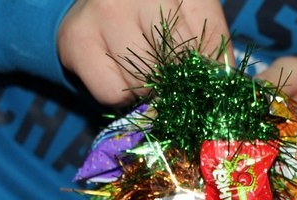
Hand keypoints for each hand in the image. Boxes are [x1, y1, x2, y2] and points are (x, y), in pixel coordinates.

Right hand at [57, 0, 231, 105]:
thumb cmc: (155, 8)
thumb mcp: (192, 13)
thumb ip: (212, 43)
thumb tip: (221, 82)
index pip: (199, 43)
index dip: (204, 71)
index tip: (204, 82)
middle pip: (170, 67)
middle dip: (174, 81)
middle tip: (167, 73)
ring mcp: (100, 14)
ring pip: (141, 83)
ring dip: (147, 89)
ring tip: (142, 67)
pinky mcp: (75, 41)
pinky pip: (110, 93)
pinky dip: (120, 95)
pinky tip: (120, 73)